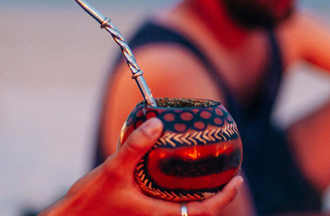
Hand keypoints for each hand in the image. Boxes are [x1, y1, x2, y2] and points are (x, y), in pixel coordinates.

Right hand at [41, 118, 243, 215]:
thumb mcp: (113, 171)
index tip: (239, 180)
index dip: (225, 198)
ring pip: (185, 211)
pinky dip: (182, 194)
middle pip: (199, 213)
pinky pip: (170, 207)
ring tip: (211, 175)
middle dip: (219, 197)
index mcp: (159, 215)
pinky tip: (177, 177)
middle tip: (232, 176)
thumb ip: (134, 147)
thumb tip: (157, 123)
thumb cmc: (90, 203)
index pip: (204, 211)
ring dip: (201, 196)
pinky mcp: (140, 214)